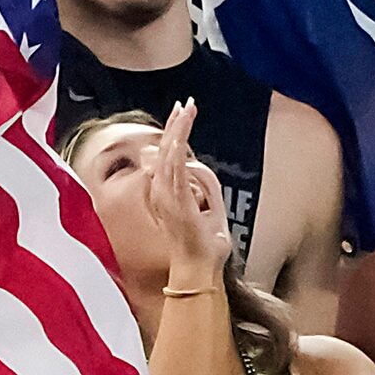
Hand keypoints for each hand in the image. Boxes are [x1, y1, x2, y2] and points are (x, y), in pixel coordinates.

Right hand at [143, 101, 231, 290]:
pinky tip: (180, 136)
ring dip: (178, 131)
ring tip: (186, 110)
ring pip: (169, 155)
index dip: (174, 134)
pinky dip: (176, 151)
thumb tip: (198, 168)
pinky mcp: (176, 203)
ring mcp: (167, 198)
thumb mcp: (211, 209)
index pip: (168, 157)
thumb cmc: (203, 246)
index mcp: (168, 194)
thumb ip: (206, 187)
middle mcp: (163, 193)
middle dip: (175, 125)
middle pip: (166, 151)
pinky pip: (174, 172)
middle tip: (185, 104)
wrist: (199, 270)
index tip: (181, 114)